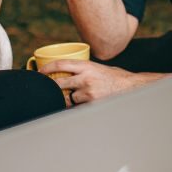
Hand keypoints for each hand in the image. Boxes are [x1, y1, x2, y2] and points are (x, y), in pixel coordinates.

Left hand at [38, 60, 163, 105]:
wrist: (131, 87)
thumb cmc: (115, 77)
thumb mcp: (97, 68)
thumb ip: (83, 70)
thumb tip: (66, 73)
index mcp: (86, 65)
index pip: (60, 64)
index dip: (46, 68)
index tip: (40, 72)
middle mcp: (85, 77)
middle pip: (59, 83)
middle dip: (52, 88)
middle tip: (49, 90)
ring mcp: (88, 92)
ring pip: (68, 98)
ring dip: (69, 100)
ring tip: (77, 99)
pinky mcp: (92, 104)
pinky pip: (78, 107)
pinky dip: (78, 107)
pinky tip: (84, 105)